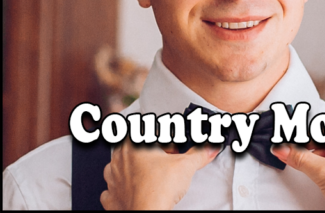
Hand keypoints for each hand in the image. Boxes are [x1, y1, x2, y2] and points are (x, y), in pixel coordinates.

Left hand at [100, 140, 218, 209]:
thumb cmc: (159, 188)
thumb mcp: (186, 165)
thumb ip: (199, 153)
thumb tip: (209, 148)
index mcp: (134, 144)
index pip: (149, 132)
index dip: (165, 138)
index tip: (174, 146)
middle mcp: (119, 159)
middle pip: (133, 146)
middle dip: (150, 151)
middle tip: (166, 157)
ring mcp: (112, 178)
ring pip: (120, 165)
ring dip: (133, 166)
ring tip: (151, 172)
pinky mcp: (112, 196)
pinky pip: (112, 188)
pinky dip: (122, 187)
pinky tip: (134, 189)